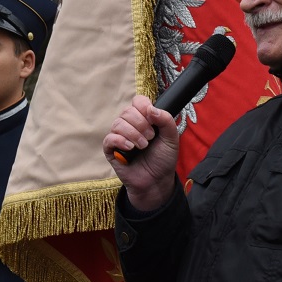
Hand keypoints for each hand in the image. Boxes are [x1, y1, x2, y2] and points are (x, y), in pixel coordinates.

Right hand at [103, 95, 179, 211]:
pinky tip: (130, 148)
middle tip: (151, 138)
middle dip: (141, 124)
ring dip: (133, 134)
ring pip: (118, 123)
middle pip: (127, 111)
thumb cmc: (163, 159)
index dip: (143, 107)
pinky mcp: (111, 150)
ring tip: (143, 146)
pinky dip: (120, 141)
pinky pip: (109, 138)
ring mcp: (119, 137)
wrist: (156, 180)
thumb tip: (151, 109)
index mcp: (144, 119)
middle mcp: (129, 125)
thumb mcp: (171, 139)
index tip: (152, 119)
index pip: (138, 101)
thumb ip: (166, 120)